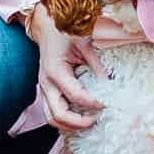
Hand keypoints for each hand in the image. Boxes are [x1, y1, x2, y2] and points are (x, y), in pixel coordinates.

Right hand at [23, 6, 105, 131]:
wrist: (46, 28)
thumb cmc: (63, 33)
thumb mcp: (84, 44)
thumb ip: (97, 66)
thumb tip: (110, 84)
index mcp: (55, 71)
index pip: (76, 97)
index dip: (94, 103)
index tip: (108, 103)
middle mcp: (46, 84)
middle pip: (59, 115)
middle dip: (79, 123)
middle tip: (97, 119)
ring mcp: (44, 89)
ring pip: (52, 118)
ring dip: (70, 125)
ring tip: (88, 121)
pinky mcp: (46, 91)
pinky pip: (51, 112)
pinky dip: (65, 119)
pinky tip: (79, 116)